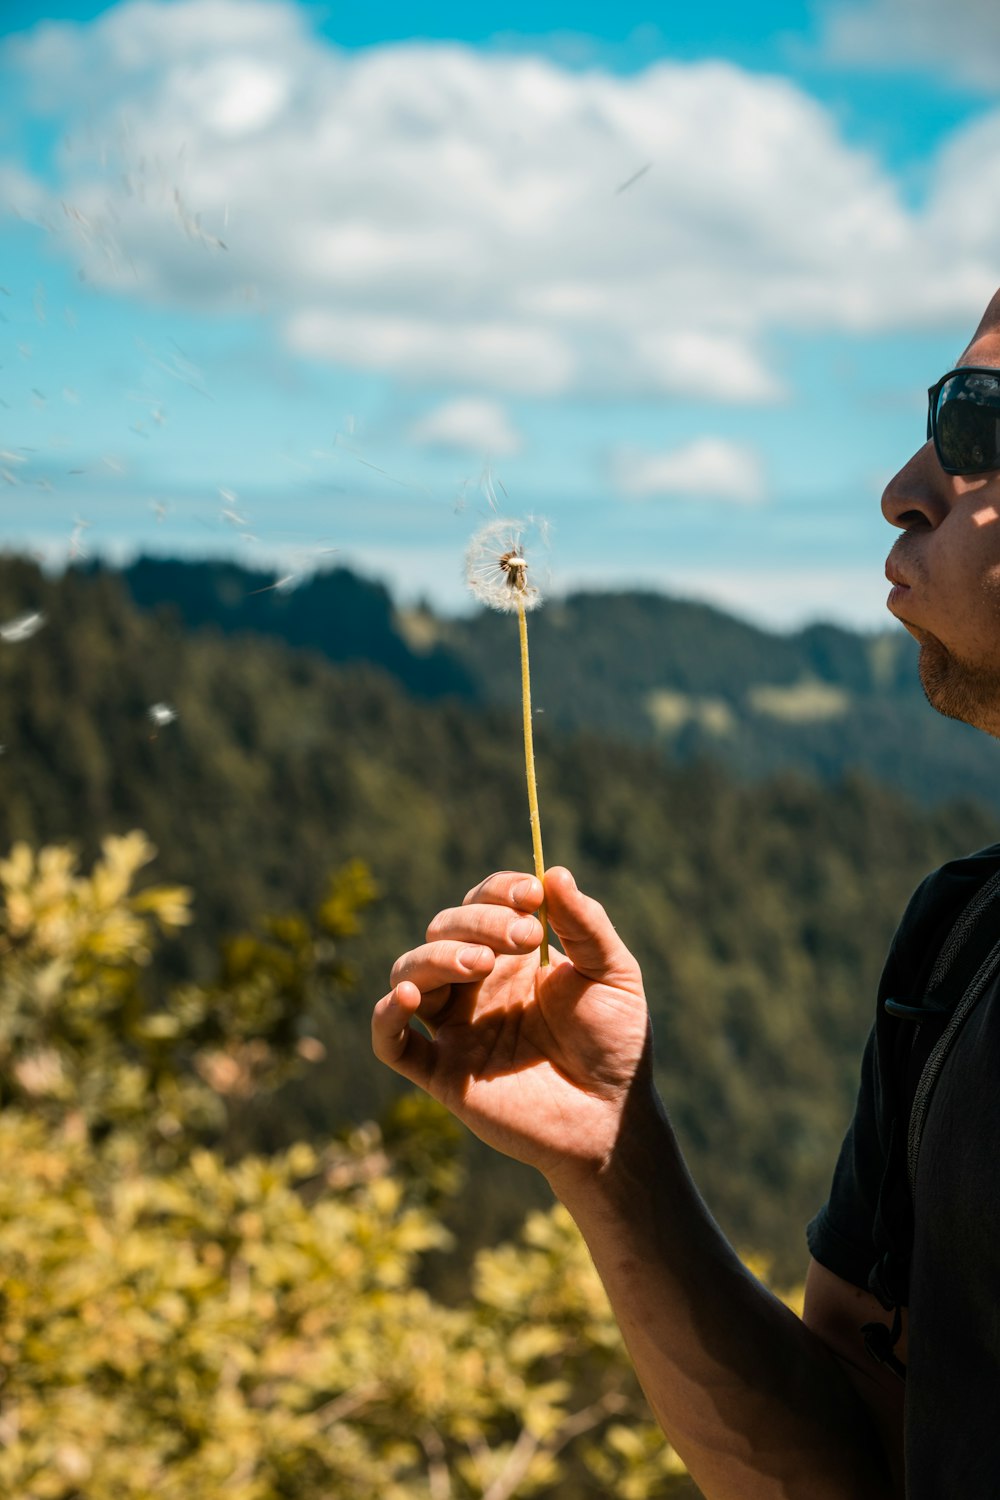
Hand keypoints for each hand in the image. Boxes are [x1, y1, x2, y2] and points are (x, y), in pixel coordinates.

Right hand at [371, 866, 651, 1188]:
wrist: (614, 1119)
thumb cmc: (617, 1045)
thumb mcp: (613, 974)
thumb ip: (585, 925)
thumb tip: (553, 872)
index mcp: (514, 956)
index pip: (484, 902)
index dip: (501, 892)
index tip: (534, 897)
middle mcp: (477, 984)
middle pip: (445, 929)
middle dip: (480, 923)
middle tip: (526, 939)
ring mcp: (456, 1026)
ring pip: (412, 971)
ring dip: (438, 956)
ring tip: (481, 964)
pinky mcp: (442, 1072)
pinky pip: (392, 1041)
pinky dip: (385, 1016)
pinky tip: (406, 997)